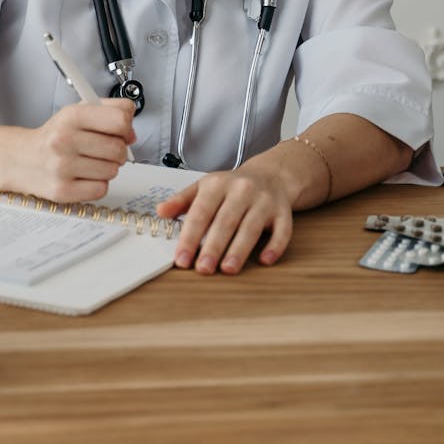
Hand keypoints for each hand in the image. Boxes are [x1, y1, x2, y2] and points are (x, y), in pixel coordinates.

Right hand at [18, 99, 135, 203]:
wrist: (21, 159)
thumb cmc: (55, 136)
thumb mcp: (78, 112)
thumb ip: (111, 111)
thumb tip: (131, 132)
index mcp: (71, 116)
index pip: (119, 120)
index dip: (126, 128)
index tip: (121, 131)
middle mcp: (64, 140)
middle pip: (119, 149)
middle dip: (118, 151)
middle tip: (104, 150)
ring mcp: (62, 167)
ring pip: (112, 171)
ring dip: (107, 168)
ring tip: (89, 162)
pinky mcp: (62, 191)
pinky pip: (101, 189)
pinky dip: (97, 184)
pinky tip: (84, 176)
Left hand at [156, 164, 292, 274]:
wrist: (270, 175)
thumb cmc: (232, 187)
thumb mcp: (204, 188)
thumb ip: (181, 201)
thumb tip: (160, 212)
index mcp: (218, 184)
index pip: (201, 212)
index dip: (190, 237)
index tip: (181, 259)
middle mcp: (242, 190)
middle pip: (225, 221)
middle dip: (213, 247)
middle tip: (203, 269)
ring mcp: (264, 201)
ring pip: (251, 227)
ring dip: (239, 249)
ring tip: (227, 269)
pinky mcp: (283, 212)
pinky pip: (282, 231)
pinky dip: (275, 246)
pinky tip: (264, 260)